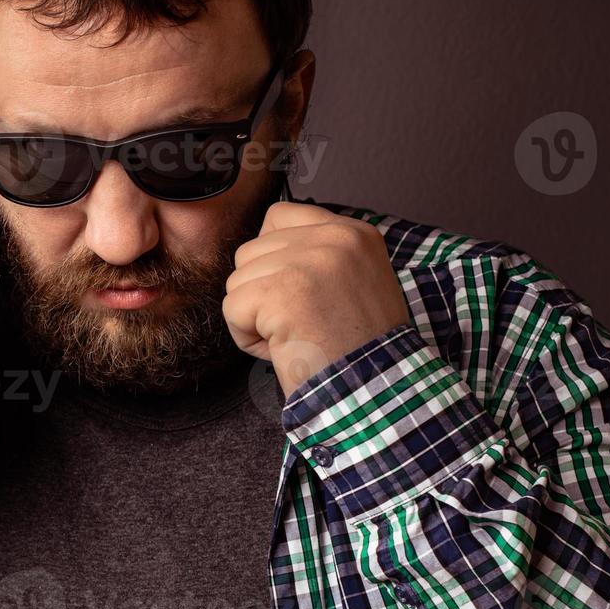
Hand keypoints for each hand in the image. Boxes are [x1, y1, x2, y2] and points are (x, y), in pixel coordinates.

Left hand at [223, 202, 410, 397]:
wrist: (377, 391)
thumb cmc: (363, 351)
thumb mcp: (358, 283)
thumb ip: (319, 257)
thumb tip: (268, 249)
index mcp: (354, 233)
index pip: (279, 217)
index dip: (272, 258)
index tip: (293, 292)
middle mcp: (333, 238)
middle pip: (251, 252)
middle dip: (262, 294)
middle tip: (301, 324)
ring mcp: (307, 262)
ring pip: (238, 281)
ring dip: (255, 318)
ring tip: (296, 336)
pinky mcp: (280, 292)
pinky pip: (232, 308)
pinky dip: (248, 338)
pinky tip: (284, 348)